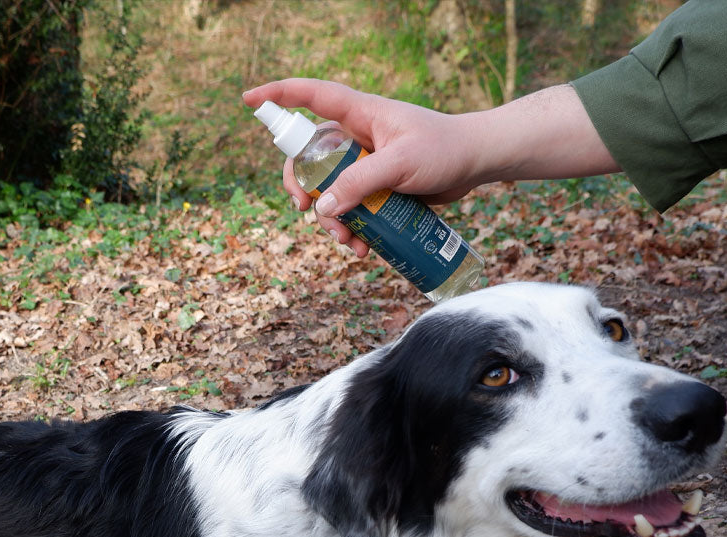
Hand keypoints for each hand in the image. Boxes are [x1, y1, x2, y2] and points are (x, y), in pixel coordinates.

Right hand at [243, 79, 618, 257]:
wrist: (478, 164)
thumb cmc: (444, 150)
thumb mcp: (399, 164)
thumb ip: (360, 182)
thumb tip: (321, 208)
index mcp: (359, 114)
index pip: (309, 96)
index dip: (277, 97)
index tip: (248, 101)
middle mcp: (357, 137)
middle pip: (309, 159)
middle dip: (303, 189)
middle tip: (306, 212)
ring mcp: (367, 164)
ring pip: (329, 192)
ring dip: (331, 221)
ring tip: (348, 243)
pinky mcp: (379, 188)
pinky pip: (353, 209)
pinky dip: (352, 230)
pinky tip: (363, 250)